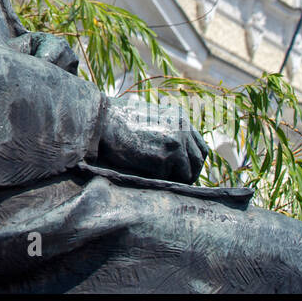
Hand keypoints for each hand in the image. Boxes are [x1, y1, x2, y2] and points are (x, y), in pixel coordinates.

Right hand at [94, 96, 208, 183]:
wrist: (101, 120)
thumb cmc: (120, 121)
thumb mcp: (151, 120)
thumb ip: (169, 133)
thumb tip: (178, 157)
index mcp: (181, 119)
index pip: (200, 147)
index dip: (193, 162)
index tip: (183, 171)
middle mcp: (183, 129)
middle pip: (198, 161)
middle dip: (188, 174)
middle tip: (174, 181)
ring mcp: (175, 143)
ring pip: (187, 174)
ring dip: (174, 179)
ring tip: (156, 178)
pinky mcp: (162, 158)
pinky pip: (166, 178)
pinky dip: (156, 179)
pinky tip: (143, 172)